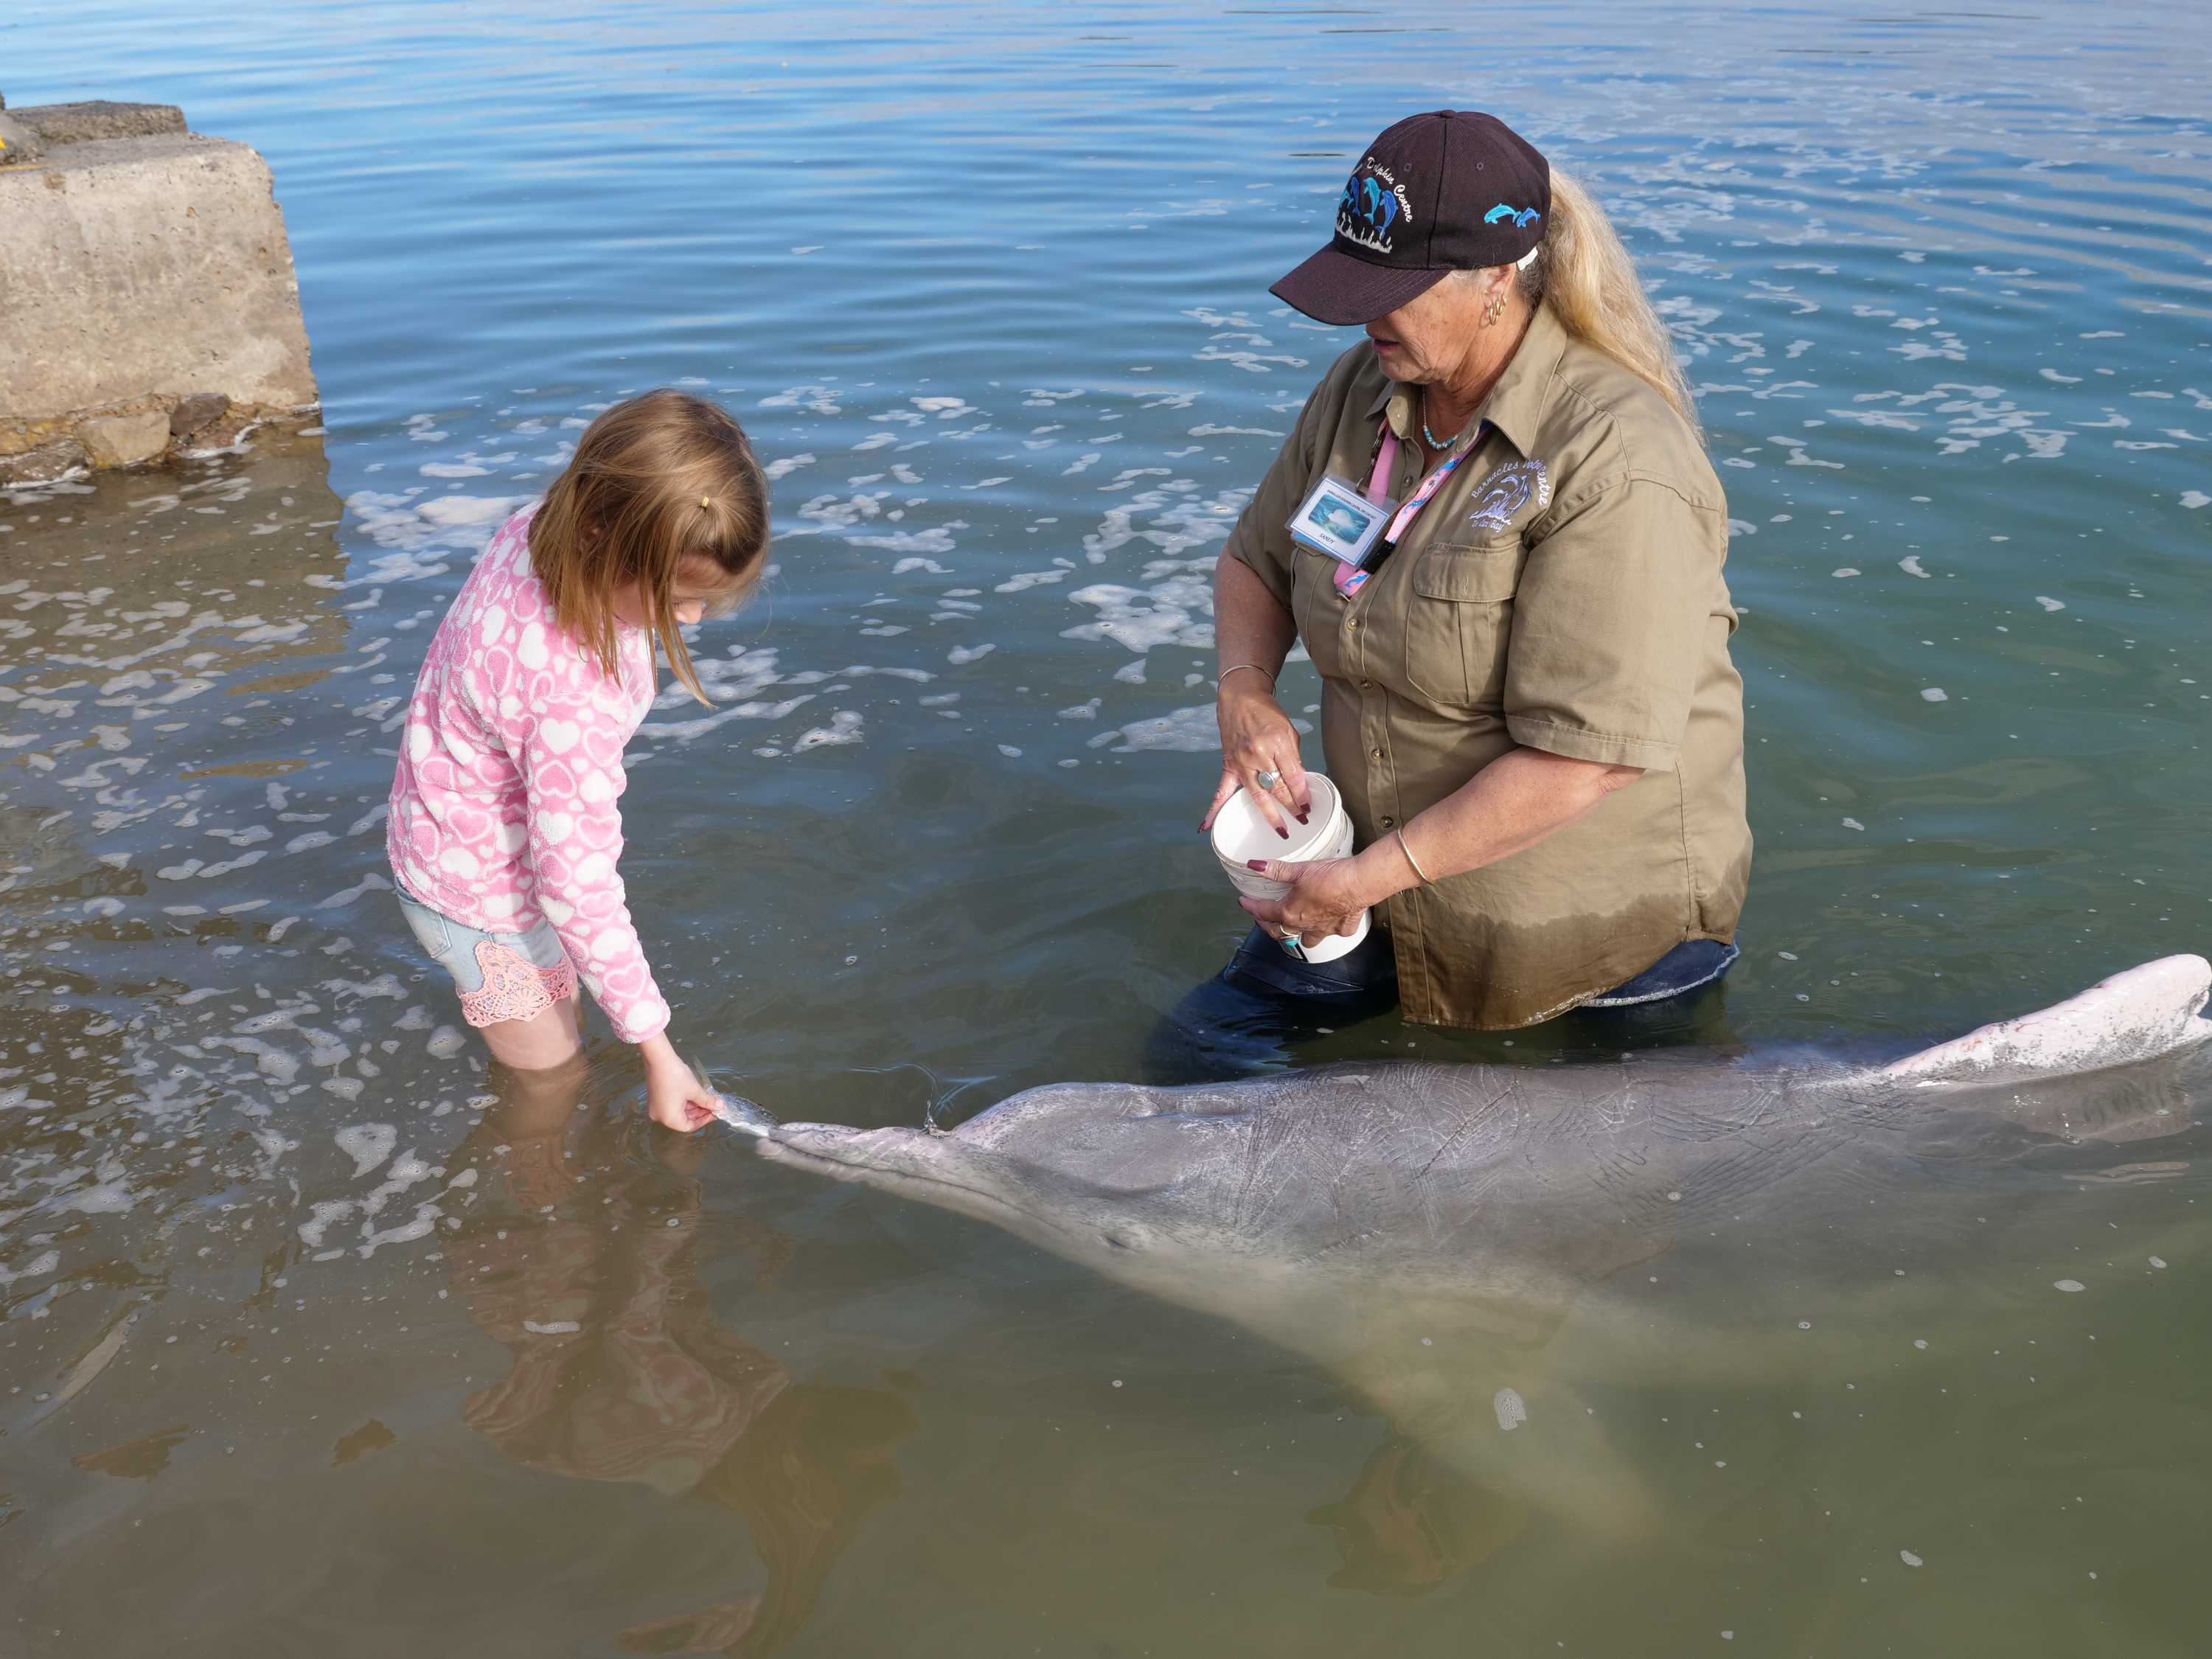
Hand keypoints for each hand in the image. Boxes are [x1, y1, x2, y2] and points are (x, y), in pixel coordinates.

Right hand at [640, 1035, 715, 1132]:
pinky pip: (672, 1105)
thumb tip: (720, 1107)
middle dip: (699, 1112)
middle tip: (712, 1104)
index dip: (704, 1120)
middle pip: (683, 1120)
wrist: (659, 1059)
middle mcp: (660, 1116)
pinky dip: (684, 1102)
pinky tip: (695, 1094)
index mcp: (669, 1119)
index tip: (715, 1112)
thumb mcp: (695, 1090)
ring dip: (693, 1106)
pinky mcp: (655, 1099)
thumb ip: (708, 1101)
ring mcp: (656, 1108)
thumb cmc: (676, 1076)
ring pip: (678, 1112)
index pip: (689, 1127)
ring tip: (706, 1098)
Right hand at [1202, 676, 1309, 837]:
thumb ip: (1294, 758)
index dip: (1302, 794)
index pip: (1293, 776)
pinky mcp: (1229, 765)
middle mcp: (1258, 754)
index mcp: (1276, 742)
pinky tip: (1207, 825)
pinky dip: (1215, 808)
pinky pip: (1222, 790)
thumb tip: (1300, 784)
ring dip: (1270, 815)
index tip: (1309, 806)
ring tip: (1282, 830)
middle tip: (1303, 819)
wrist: (1240, 698)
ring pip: (1257, 795)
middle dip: (1292, 806)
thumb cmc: (1267, 713)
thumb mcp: (1288, 731)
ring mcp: (1241, 762)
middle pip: (1277, 788)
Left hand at [1238, 855, 1373, 948]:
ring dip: (1296, 935)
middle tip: (1261, 918)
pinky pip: (1331, 933)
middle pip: (1279, 932)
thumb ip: (1275, 870)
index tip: (1244, 902)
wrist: (1360, 883)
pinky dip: (1327, 928)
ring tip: (1293, 927)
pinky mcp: (1341, 928)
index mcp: (1289, 912)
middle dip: (1267, 926)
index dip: (1250, 907)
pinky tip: (1328, 920)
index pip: (1263, 912)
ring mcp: (1323, 930)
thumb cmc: (1330, 876)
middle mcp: (1304, 926)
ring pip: (1305, 940)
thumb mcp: (1299, 869)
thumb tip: (1254, 865)